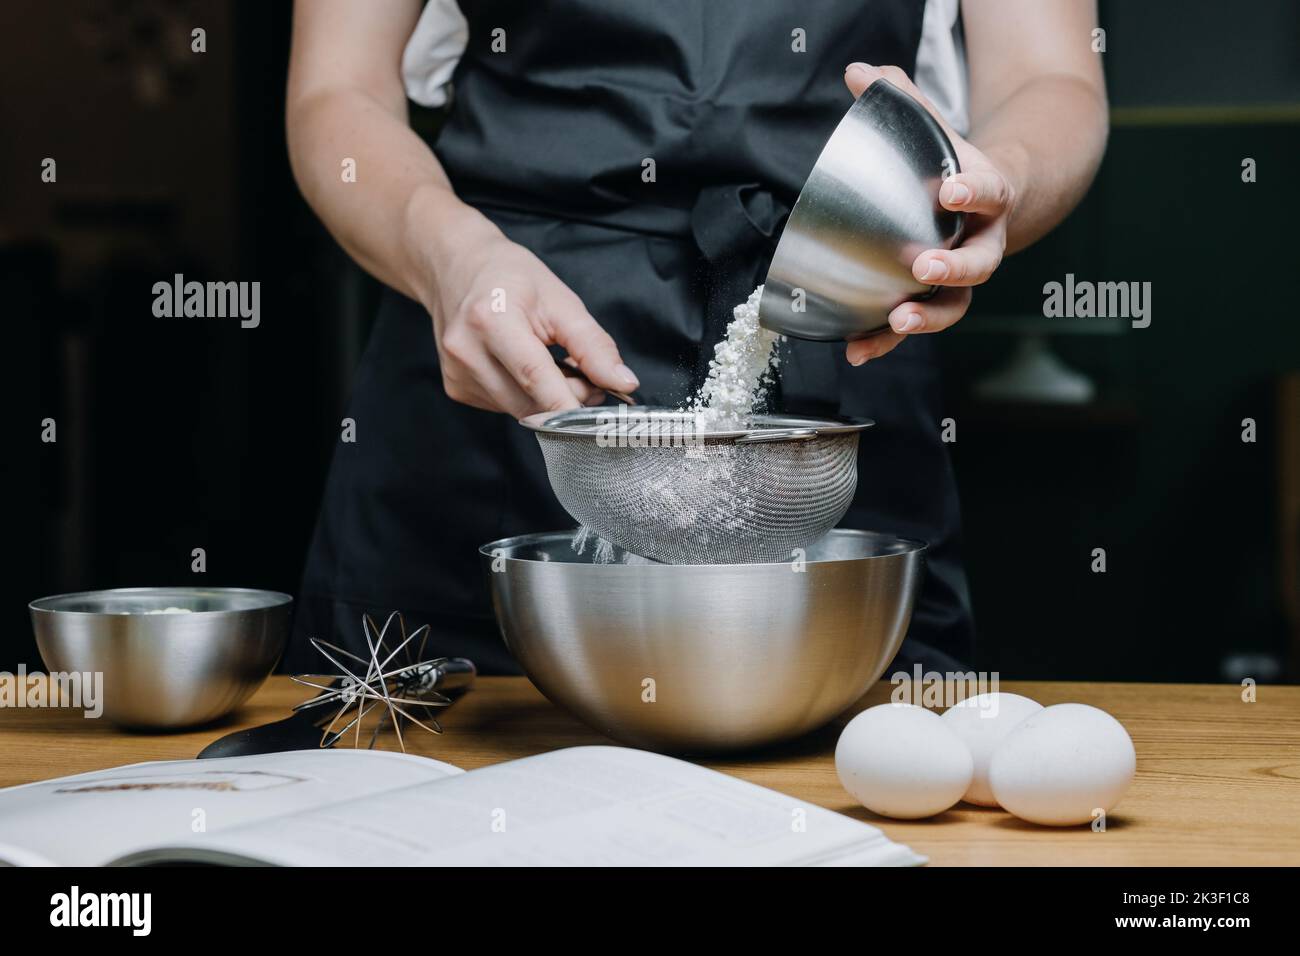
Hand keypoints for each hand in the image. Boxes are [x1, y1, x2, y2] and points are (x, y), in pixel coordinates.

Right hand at [418, 216, 638, 417]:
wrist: (456, 267)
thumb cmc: (509, 277)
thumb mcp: (560, 300)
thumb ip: (593, 346)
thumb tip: (622, 382)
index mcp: (491, 320)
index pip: (536, 378)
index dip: (571, 406)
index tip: (600, 419)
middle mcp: (467, 351)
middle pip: (531, 403)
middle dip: (568, 399)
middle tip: (586, 376)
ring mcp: (458, 374)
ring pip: (521, 412)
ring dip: (548, 401)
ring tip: (553, 364)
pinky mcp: (456, 389)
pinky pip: (504, 408)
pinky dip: (525, 397)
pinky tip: (524, 369)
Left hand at [842, 63, 1016, 364]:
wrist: (986, 205)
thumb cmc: (954, 165)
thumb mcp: (936, 130)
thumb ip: (903, 100)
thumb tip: (858, 71)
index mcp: (989, 197)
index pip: (990, 193)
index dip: (974, 192)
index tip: (953, 189)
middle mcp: (983, 243)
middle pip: (980, 264)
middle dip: (953, 270)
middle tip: (924, 269)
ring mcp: (960, 279)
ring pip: (954, 307)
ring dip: (926, 317)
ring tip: (897, 321)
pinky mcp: (933, 301)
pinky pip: (914, 326)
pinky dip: (886, 341)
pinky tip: (857, 351)